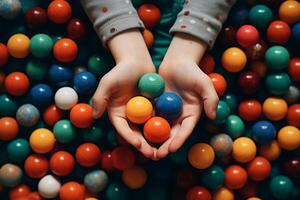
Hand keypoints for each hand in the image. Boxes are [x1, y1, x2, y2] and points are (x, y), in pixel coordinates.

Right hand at [92, 30, 156, 157]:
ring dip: (154, 141)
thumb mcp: (108, 82)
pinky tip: (172, 135)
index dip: (130, 138)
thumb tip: (94, 115)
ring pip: (148, 130)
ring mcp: (141, 114)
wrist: (137, 61)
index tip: (138, 144)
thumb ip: (100, 98)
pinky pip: (158, 120)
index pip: (122, 129)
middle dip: (143, 145)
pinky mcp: (152, 109)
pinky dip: (163, 129)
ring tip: (163, 150)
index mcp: (117, 113)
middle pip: (136, 134)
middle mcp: (129, 116)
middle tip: (152, 153)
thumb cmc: (121, 70)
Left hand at [155, 33, 218, 158]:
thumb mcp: (204, 83)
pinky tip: (136, 134)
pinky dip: (144, 126)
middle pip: (172, 134)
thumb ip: (211, 98)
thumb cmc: (192, 71)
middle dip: (165, 146)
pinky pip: (150, 118)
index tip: (171, 149)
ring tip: (145, 150)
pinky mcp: (157, 107)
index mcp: (191, 114)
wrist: (176, 61)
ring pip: (160, 129)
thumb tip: (213, 116)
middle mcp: (179, 116)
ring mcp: (167, 112)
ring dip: (153, 140)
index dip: (179, 140)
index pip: (185, 130)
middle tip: (156, 156)